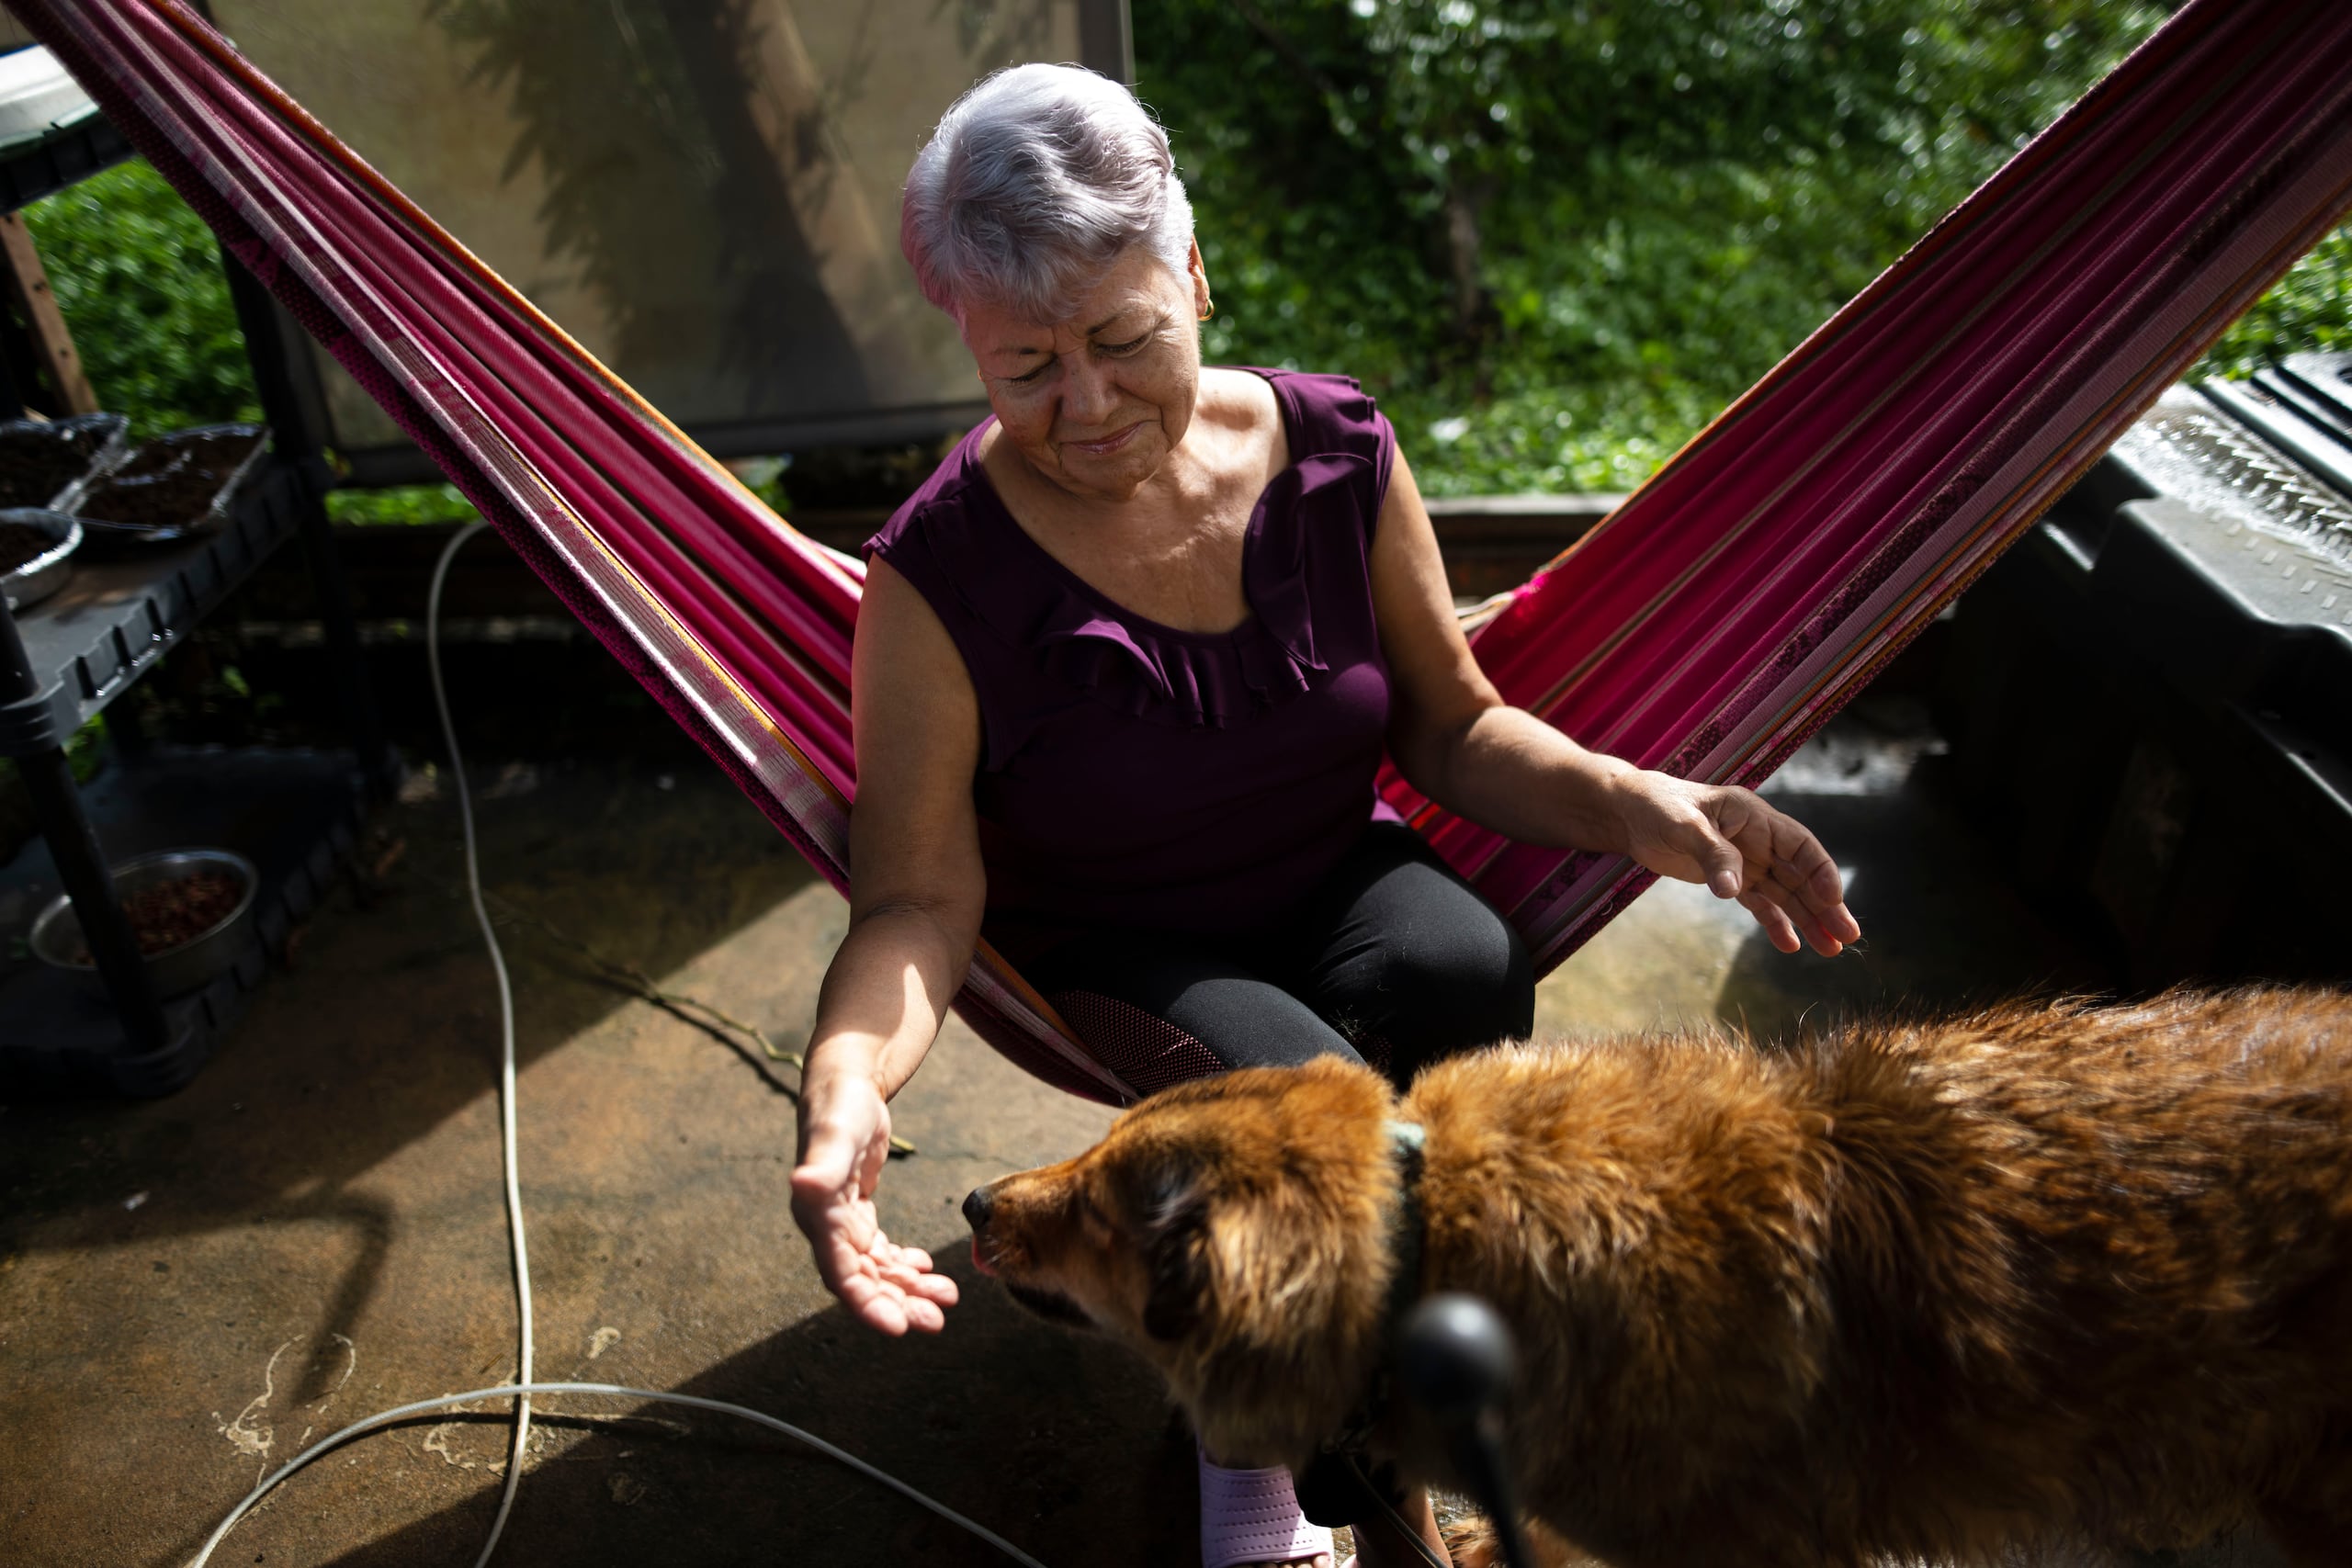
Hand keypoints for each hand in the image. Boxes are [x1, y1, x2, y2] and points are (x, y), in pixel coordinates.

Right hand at [790, 1071, 957, 1334]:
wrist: (844, 1082)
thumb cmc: (839, 1107)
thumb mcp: (836, 1134)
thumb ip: (822, 1164)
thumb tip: (802, 1183)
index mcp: (818, 1218)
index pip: (842, 1275)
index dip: (868, 1304)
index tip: (899, 1326)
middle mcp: (826, 1227)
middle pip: (862, 1281)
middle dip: (897, 1304)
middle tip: (936, 1320)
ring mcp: (842, 1222)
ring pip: (875, 1270)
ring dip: (907, 1289)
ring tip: (946, 1297)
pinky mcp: (857, 1212)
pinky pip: (880, 1251)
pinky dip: (903, 1265)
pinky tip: (926, 1270)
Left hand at [1610, 772, 1860, 956]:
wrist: (1629, 812)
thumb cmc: (1657, 806)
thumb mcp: (1683, 825)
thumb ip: (1712, 855)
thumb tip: (1732, 890)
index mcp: (1753, 816)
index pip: (1800, 845)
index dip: (1820, 871)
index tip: (1833, 899)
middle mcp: (1758, 839)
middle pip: (1801, 874)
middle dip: (1826, 905)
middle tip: (1848, 936)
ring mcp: (1746, 860)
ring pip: (1786, 893)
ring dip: (1808, 919)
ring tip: (1832, 949)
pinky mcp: (1730, 878)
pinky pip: (1760, 903)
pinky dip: (1776, 923)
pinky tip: (1791, 945)